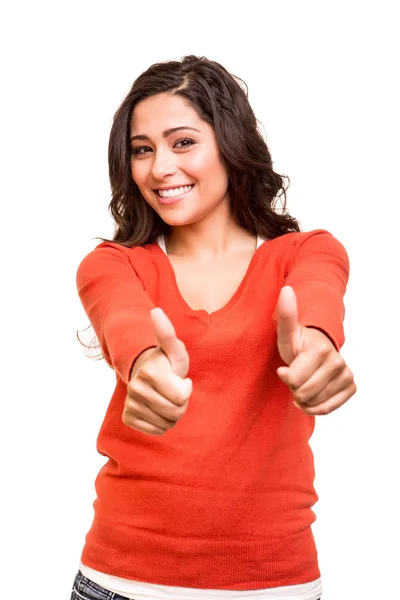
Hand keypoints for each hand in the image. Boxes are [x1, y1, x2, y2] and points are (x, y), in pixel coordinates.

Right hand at [122, 308, 191, 434]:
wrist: (144, 374)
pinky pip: (156, 430)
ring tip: (165, 398)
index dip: (186, 389)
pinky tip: (156, 409)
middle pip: (176, 412)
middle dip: (181, 404)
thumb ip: (167, 333)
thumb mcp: (174, 349)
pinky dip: (161, 423)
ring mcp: (130, 403)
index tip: (179, 379)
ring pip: (167, 424)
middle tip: (173, 390)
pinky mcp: (128, 417)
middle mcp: (136, 388)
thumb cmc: (165, 362)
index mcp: (149, 371)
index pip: (182, 397)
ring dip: (172, 414)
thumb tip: (155, 311)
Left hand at [276, 286, 356, 414]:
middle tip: (296, 375)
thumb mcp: (287, 332)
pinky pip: (329, 409)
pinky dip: (316, 407)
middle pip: (304, 393)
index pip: (293, 380)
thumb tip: (286, 290)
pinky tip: (311, 397)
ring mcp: (346, 374)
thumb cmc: (298, 342)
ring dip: (304, 398)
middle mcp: (337, 361)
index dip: (286, 377)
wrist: (316, 348)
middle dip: (294, 388)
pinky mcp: (351, 386)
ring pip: (315, 403)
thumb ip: (286, 315)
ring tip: (304, 383)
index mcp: (320, 349)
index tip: (286, 368)